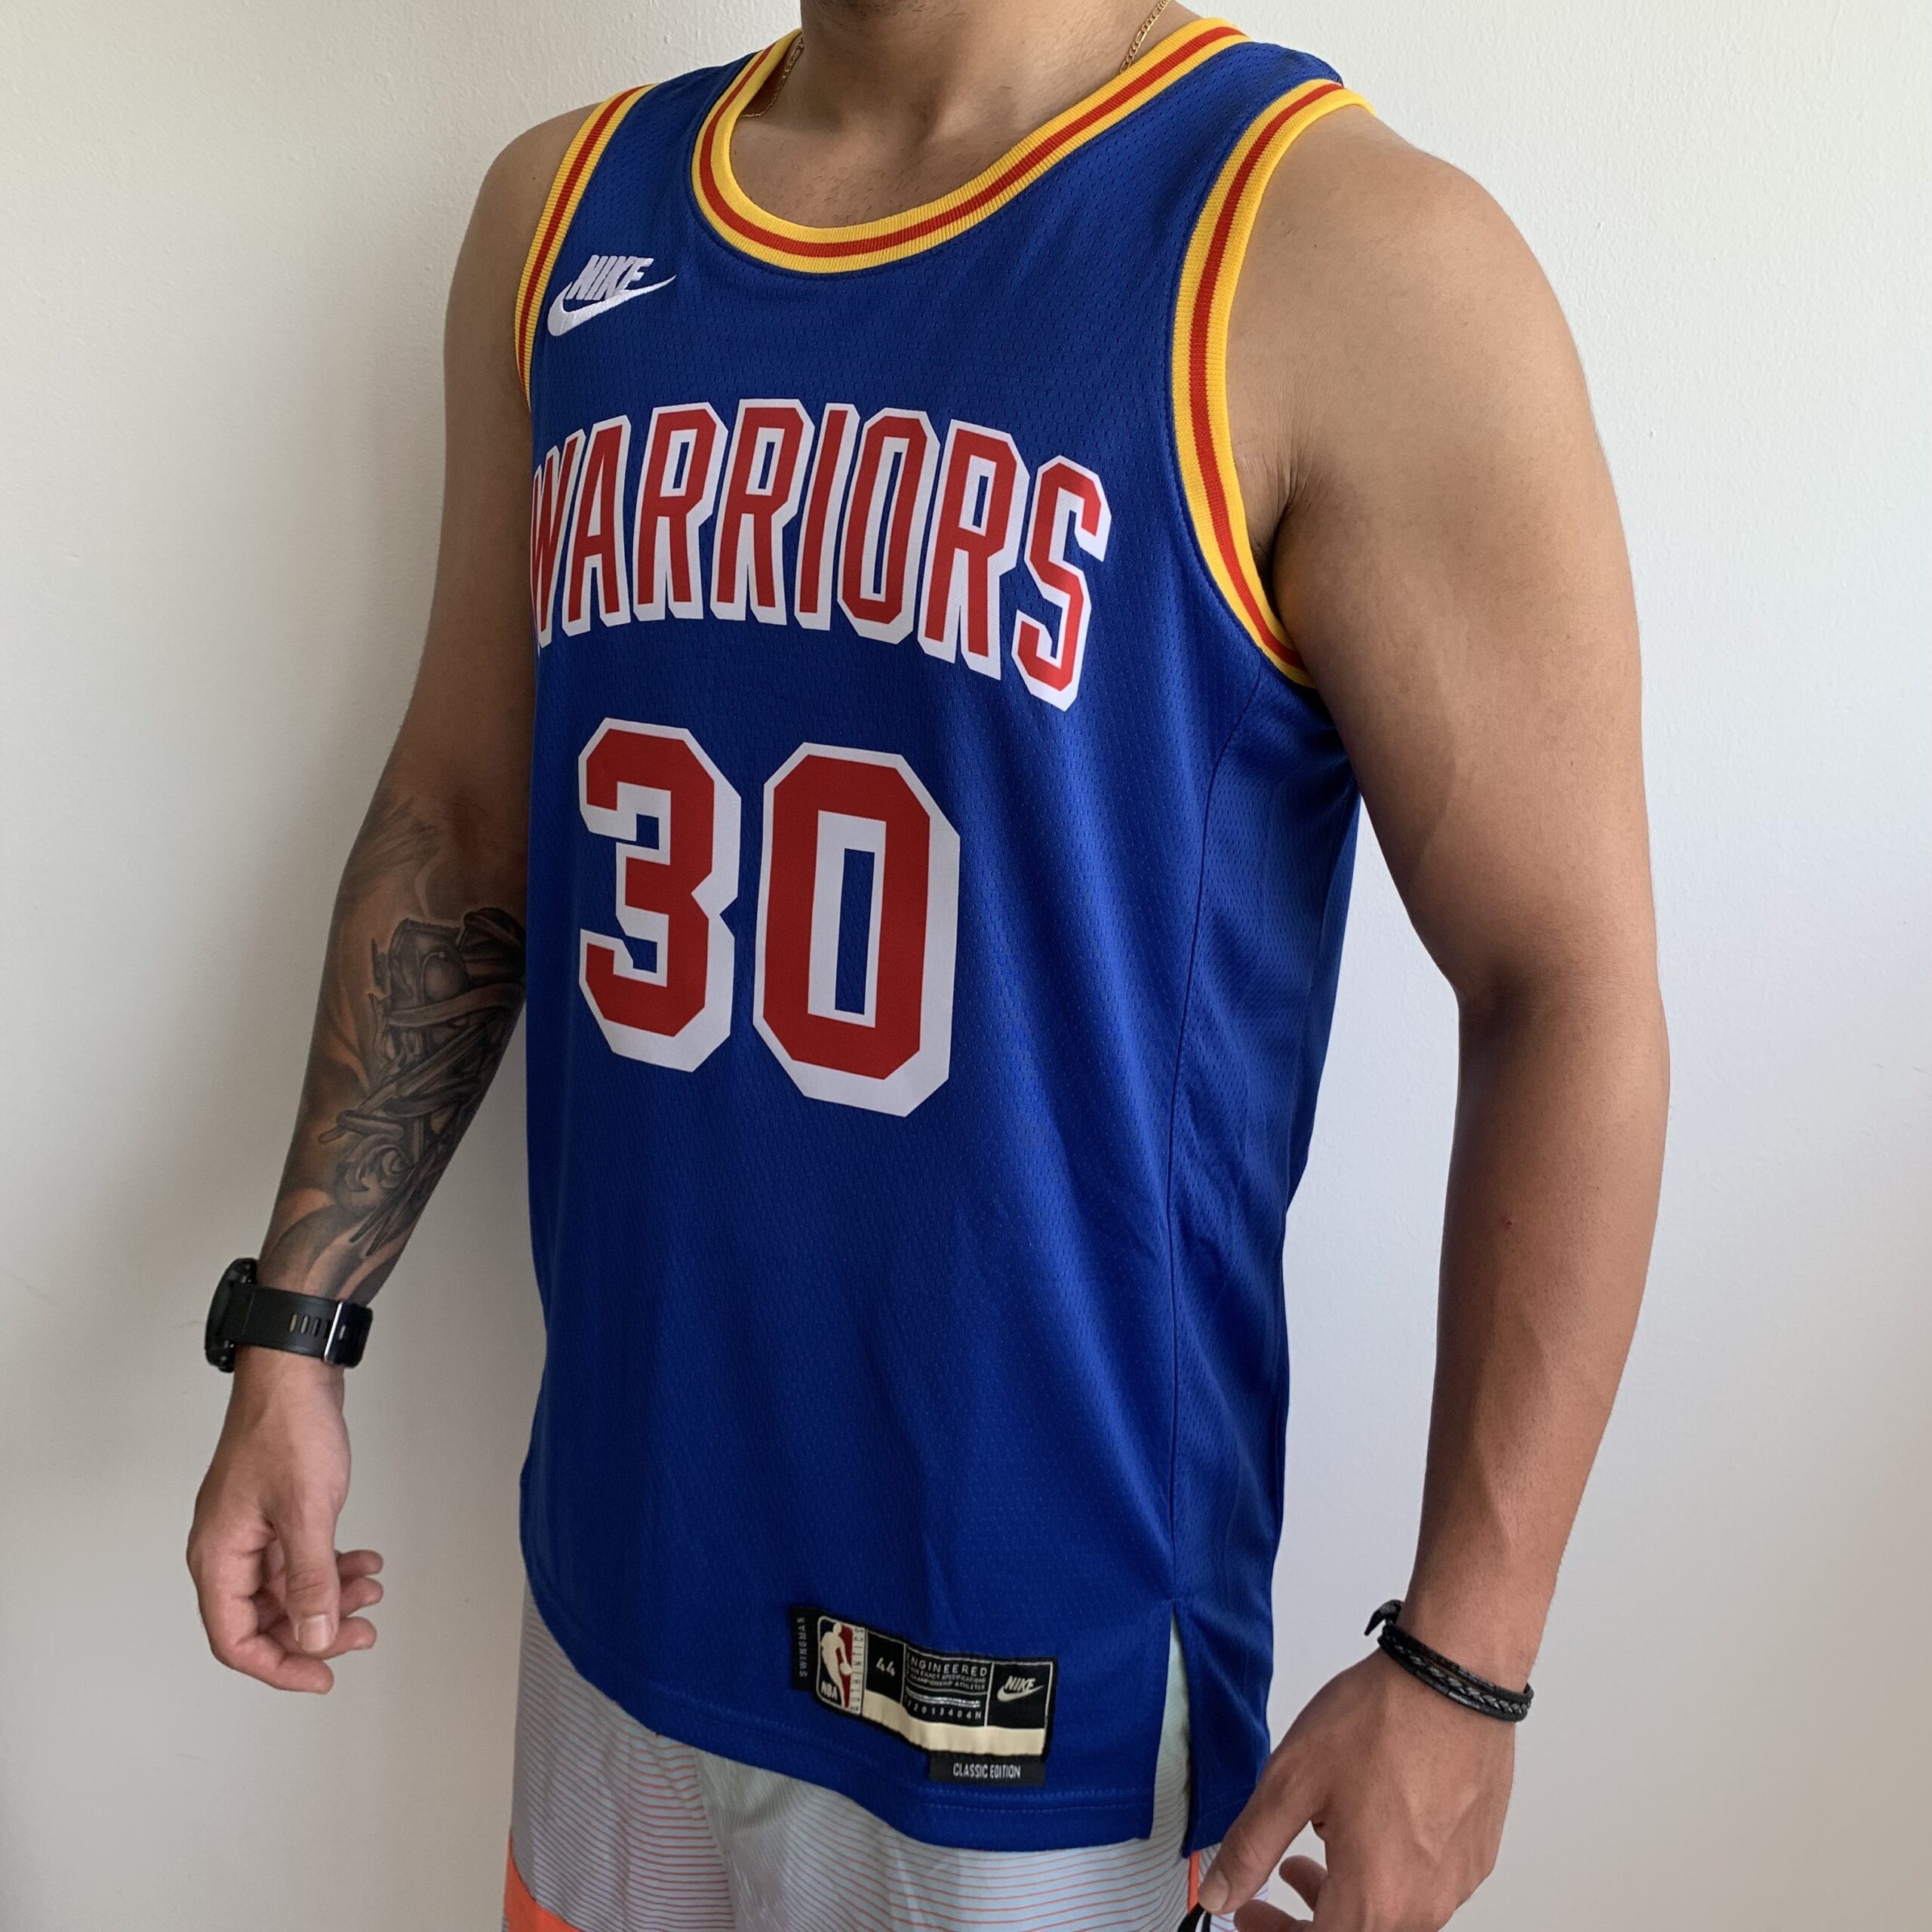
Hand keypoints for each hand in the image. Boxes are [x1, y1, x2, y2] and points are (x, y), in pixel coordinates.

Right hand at [187, 1346, 383, 1690]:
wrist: (295, 1372)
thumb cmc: (287, 1429)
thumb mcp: (307, 1513)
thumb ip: (312, 1581)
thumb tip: (314, 1638)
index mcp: (219, 1557)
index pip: (236, 1640)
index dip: (280, 1666)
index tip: (323, 1676)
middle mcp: (228, 1549)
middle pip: (266, 1619)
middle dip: (317, 1631)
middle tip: (363, 1633)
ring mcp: (252, 1530)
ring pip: (289, 1588)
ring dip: (331, 1596)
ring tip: (373, 1590)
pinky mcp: (275, 1511)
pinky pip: (300, 1557)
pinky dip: (332, 1565)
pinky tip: (365, 1562)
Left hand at [1199, 1651, 1513, 1929]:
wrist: (1454, 1676)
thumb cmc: (1380, 1721)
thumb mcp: (1291, 1781)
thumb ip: (1250, 1848)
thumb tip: (1219, 1892)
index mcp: (1374, 1899)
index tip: (1249, 1913)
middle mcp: (1423, 1904)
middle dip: (1310, 1915)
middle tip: (1281, 1879)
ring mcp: (1457, 1881)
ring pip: (1392, 1910)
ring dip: (1349, 1890)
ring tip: (1322, 1843)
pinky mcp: (1476, 1854)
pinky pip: (1425, 1883)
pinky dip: (1388, 1868)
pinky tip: (1373, 1819)